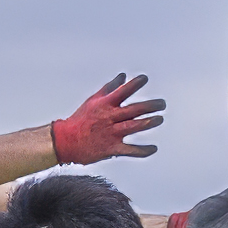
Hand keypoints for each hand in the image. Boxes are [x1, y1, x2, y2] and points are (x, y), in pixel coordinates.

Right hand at [44, 75, 162, 164]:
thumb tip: (123, 76)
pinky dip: (143, 150)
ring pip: (134, 127)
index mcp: (105, 105)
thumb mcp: (94, 100)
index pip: (123, 91)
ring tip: (159, 119)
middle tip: (162, 104)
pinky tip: (153, 148)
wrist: (65, 142)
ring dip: (149, 122)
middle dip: (150, 106)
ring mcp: (112, 133)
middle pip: (134, 110)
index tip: (144, 79)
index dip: (135, 84)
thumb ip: (110, 88)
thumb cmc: (80, 120)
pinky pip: (130, 150)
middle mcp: (110, 118)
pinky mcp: (112, 148)